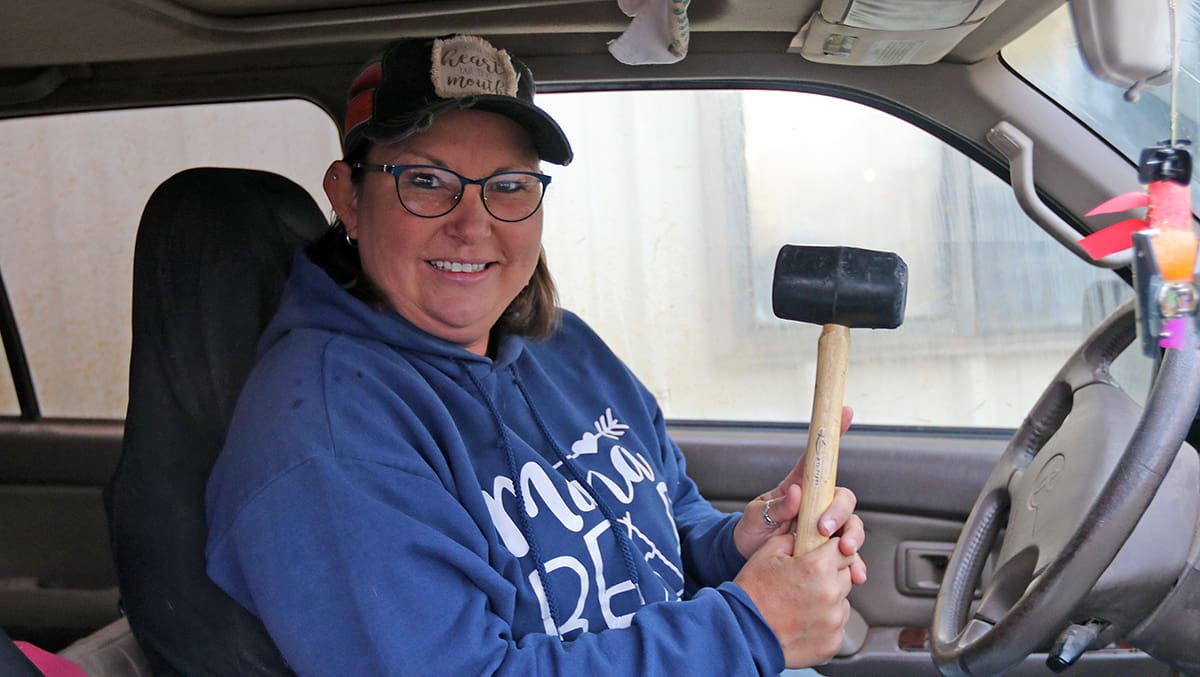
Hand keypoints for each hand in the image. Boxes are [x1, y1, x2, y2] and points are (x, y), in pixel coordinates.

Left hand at [732, 406, 865, 583]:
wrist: (744, 557)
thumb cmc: (749, 529)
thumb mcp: (755, 515)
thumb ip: (776, 506)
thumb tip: (797, 493)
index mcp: (799, 488)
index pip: (818, 458)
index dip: (833, 434)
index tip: (846, 412)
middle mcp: (816, 506)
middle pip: (843, 499)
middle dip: (840, 514)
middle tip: (825, 531)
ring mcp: (823, 528)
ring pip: (851, 526)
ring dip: (853, 538)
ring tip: (845, 553)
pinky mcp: (826, 551)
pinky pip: (848, 555)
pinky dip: (854, 563)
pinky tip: (855, 573)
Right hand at [734, 534, 855, 667]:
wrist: (742, 633)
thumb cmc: (751, 594)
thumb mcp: (766, 554)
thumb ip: (792, 540)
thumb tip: (803, 539)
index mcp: (818, 567)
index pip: (842, 550)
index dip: (830, 551)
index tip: (823, 556)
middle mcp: (831, 594)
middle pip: (845, 576)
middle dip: (830, 576)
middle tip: (805, 583)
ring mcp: (834, 621)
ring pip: (842, 602)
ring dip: (829, 601)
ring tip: (801, 605)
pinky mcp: (833, 642)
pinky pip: (837, 627)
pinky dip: (824, 624)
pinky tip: (802, 623)